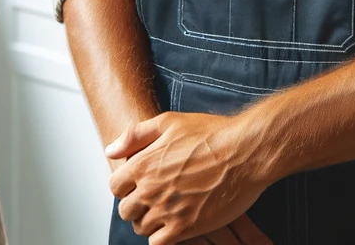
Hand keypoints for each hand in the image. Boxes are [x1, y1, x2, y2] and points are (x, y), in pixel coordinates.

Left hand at [105, 112, 273, 244]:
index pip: (115, 187)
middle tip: (153, 199)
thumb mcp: (169, 122)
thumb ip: (135, 135)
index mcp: (143, 165)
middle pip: (126, 210)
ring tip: (165, 212)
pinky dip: (163, 237)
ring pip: (141, 228)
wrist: (244, 153)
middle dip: (136, 205)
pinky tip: (174, 225)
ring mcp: (166, 211)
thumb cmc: (211, 134)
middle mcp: (150, 190)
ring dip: (149, 221)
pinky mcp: (185, 227)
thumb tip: (110, 151)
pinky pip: (158, 243)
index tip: (138, 185)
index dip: (126, 186)